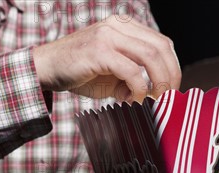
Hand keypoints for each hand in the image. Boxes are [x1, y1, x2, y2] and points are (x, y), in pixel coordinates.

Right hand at [32, 15, 180, 102]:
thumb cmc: (79, 72)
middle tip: (168, 98)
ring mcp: (109, 36)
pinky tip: (132, 100)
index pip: (162, 43)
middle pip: (161, 48)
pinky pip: (131, 70)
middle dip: (171, 76)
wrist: (46, 68)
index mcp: (125, 27)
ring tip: (154, 100)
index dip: (172, 67)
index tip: (171, 90)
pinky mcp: (99, 51)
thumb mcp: (113, 74)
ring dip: (159, 82)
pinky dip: (138, 89)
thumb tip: (154, 94)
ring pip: (151, 56)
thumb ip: (134, 79)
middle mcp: (119, 26)